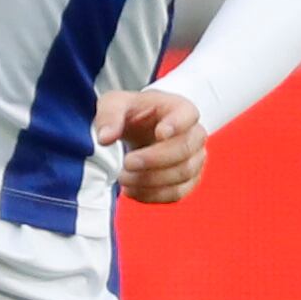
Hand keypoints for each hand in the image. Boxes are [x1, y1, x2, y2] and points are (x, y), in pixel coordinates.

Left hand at [93, 87, 205, 203]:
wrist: (142, 130)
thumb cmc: (133, 113)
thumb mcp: (115, 104)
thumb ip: (109, 116)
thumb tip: (105, 138)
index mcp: (181, 109)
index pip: (188, 114)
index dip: (177, 125)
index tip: (159, 133)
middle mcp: (194, 134)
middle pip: (185, 150)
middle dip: (154, 160)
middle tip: (127, 162)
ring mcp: (195, 159)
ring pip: (182, 175)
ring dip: (150, 180)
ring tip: (123, 177)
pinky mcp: (188, 181)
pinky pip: (176, 194)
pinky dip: (152, 195)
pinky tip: (131, 190)